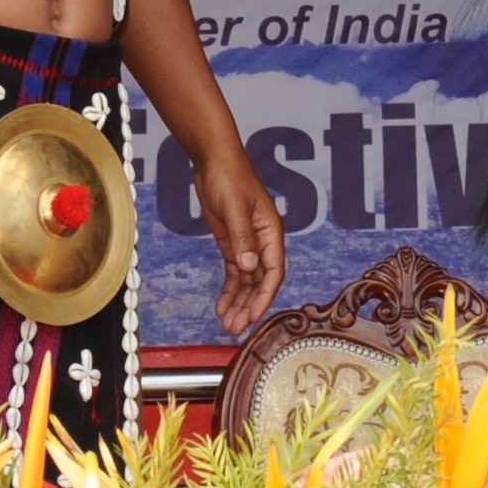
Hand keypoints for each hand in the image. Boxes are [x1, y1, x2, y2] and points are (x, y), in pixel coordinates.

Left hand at [196, 146, 284, 337]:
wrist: (214, 159)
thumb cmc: (230, 177)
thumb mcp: (235, 208)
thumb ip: (242, 239)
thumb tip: (249, 268)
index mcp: (271, 232)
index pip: (273, 271)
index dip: (264, 296)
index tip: (252, 316)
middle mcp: (263, 242)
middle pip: (259, 282)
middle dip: (248, 305)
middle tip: (234, 327)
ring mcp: (247, 244)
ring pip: (246, 281)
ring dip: (238, 302)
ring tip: (226, 324)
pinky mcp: (232, 243)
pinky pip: (233, 273)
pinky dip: (228, 290)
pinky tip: (221, 306)